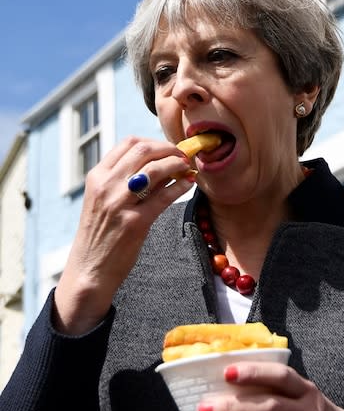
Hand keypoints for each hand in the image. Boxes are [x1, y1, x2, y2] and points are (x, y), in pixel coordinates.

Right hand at [53, 136, 193, 333]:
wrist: (90, 268)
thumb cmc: (100, 234)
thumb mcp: (104, 200)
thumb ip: (125, 181)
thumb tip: (161, 164)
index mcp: (97, 177)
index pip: (128, 143)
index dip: (154, 141)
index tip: (168, 148)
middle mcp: (106, 186)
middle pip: (143, 150)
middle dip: (168, 149)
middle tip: (183, 156)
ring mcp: (120, 203)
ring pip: (155, 169)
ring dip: (176, 164)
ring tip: (187, 168)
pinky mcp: (135, 222)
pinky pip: (164, 197)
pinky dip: (180, 187)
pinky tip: (187, 185)